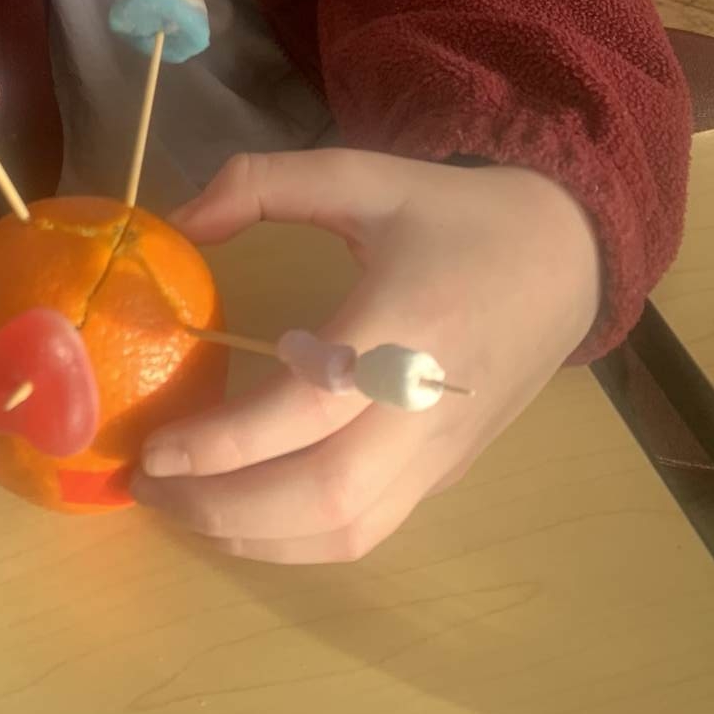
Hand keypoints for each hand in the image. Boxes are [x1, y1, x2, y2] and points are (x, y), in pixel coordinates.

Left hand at [133, 149, 600, 563]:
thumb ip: (262, 184)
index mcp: (404, 325)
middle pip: (324, 496)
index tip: (155, 445)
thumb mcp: (360, 174)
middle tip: (148, 485)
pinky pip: (368, 529)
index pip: (308, 409)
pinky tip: (240, 509)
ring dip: (254, 536)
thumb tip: (178, 224)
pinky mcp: (445, 475)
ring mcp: (440, 452)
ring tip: (181, 505)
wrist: (566, 258)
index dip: (226, 443)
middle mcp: (426, 406)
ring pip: (346, 532)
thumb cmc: (453, 215)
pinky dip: (295, 539)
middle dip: (223, 506)